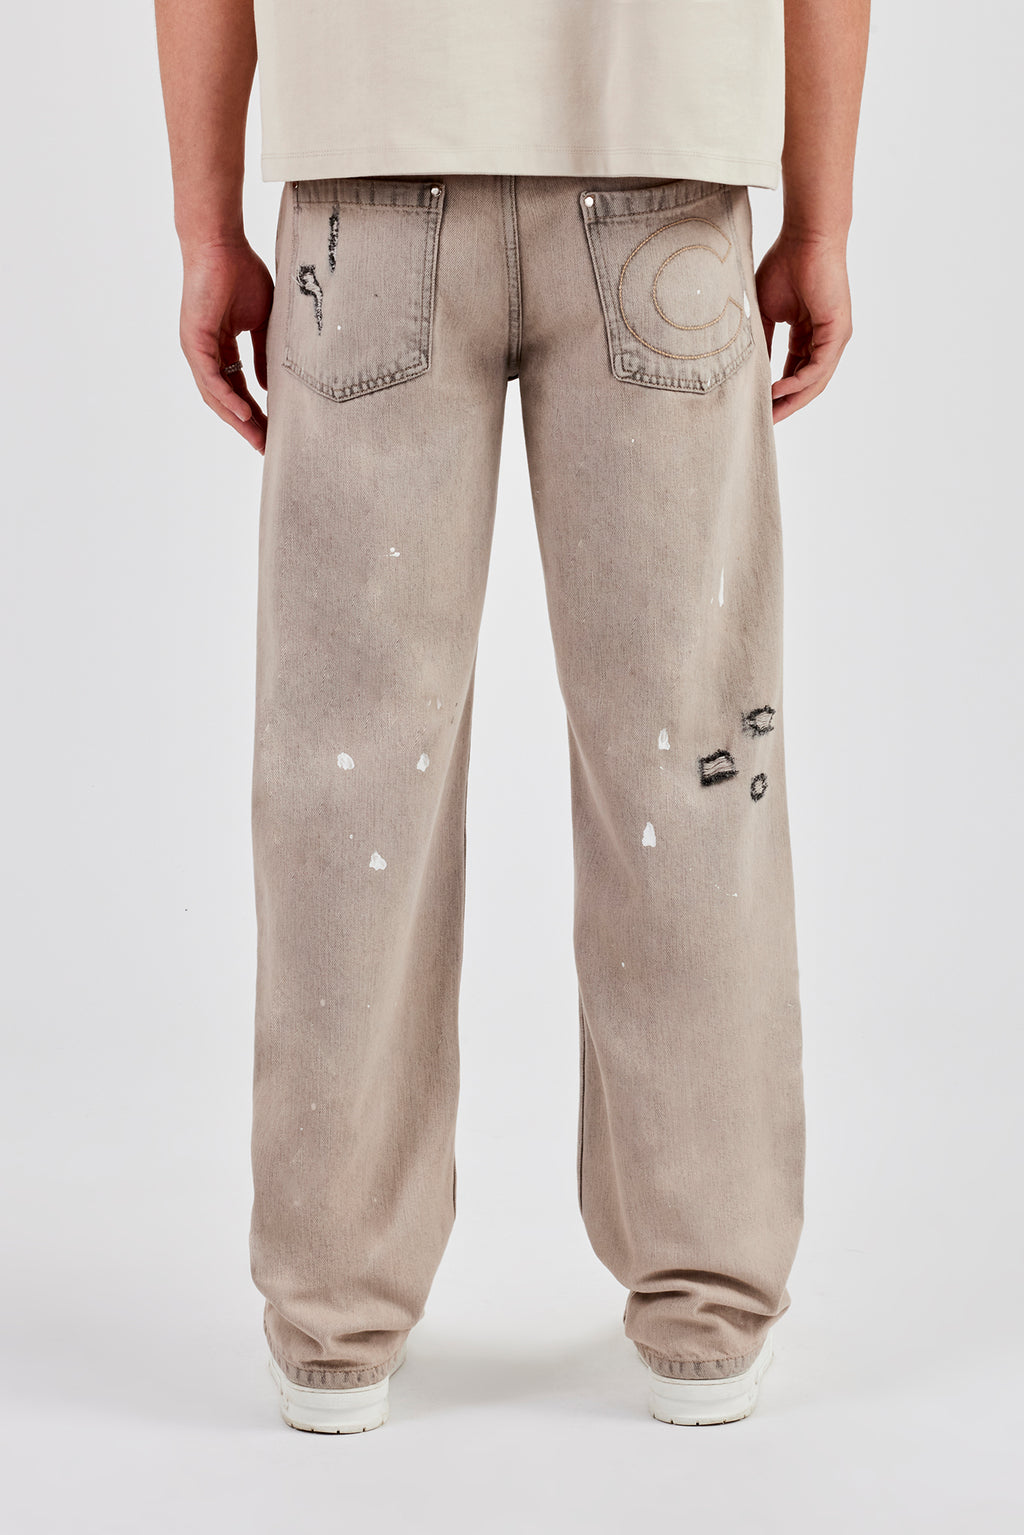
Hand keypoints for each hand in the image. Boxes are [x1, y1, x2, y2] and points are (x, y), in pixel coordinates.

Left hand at [179, 238, 273, 453]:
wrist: (221, 243)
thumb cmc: (241, 272)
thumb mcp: (262, 322)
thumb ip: (263, 354)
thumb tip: (267, 386)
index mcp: (221, 348)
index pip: (238, 389)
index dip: (256, 413)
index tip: (274, 433)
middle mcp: (205, 353)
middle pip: (226, 400)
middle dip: (247, 426)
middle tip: (266, 448)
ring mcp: (197, 348)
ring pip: (216, 395)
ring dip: (237, 420)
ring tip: (258, 440)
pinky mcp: (195, 340)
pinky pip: (211, 378)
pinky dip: (228, 399)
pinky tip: (244, 416)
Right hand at [755, 231, 852, 423]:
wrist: (805, 238)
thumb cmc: (785, 265)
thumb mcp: (765, 313)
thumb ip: (762, 343)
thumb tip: (751, 371)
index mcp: (808, 333)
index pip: (793, 372)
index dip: (776, 393)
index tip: (757, 409)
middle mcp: (824, 338)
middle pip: (806, 383)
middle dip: (785, 405)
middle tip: (764, 424)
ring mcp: (834, 336)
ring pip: (814, 380)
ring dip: (791, 400)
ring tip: (769, 415)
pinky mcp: (838, 331)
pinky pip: (818, 367)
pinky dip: (798, 382)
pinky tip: (778, 391)